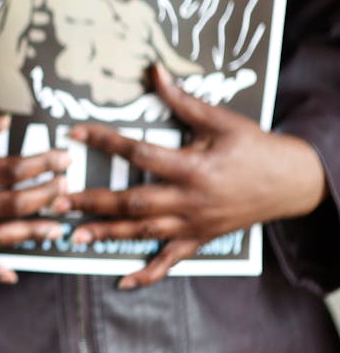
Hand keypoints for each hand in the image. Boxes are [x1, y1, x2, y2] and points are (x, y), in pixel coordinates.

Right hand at [0, 114, 70, 284]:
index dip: (41, 164)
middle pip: (15, 202)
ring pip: (5, 233)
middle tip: (68, 188)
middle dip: (45, 194)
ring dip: (33, 231)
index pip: (13, 169)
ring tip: (58, 228)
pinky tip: (14, 277)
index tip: (64, 158)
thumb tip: (6, 120)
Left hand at [66, 64, 325, 288]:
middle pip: (135, 202)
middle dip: (94, 201)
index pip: (141, 153)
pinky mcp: (200, 239)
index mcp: (194, 168)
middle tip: (59, 199)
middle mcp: (191, 200)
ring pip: (144, 232)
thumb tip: (154, 71)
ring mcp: (195, 224)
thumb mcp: (220, 120)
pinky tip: (123, 281)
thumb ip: (182, 100)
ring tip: (74, 234)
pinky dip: (147, 273)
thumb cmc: (255, 148)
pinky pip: (171, 259)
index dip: (107, 142)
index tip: (76, 135)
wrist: (293, 182)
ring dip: (108, 234)